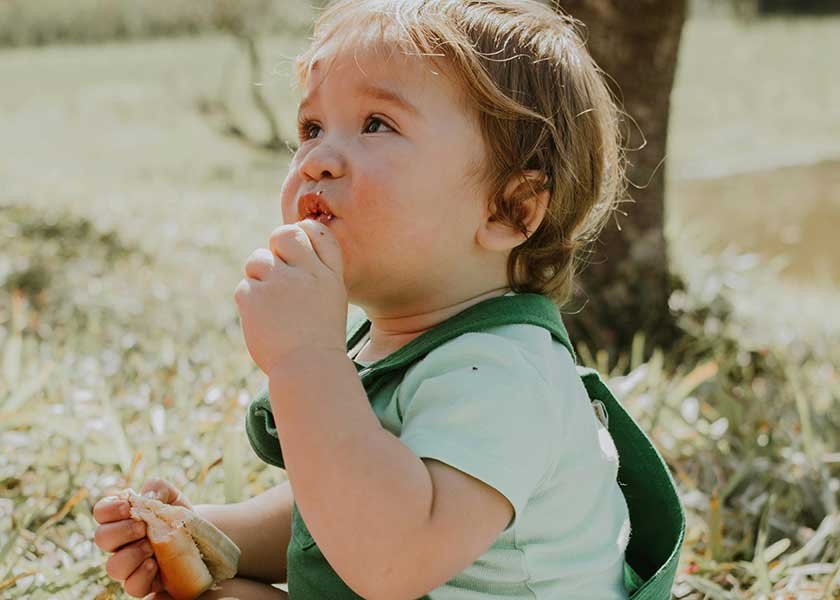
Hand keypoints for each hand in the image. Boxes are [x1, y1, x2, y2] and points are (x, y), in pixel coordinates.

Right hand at [93, 479, 192, 597]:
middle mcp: (119, 542)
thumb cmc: (176, 512)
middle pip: (101, 538)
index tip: (127, 506)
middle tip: (142, 527)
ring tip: (151, 546)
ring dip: (132, 554)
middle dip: (122, 531)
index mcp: (120, 517)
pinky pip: (132, 586)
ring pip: (113, 566)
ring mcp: (129, 564)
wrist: (196, 534)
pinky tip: (154, 564)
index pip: (101, 512)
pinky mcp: (142, 582)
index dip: (110, 509)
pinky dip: (141, 575)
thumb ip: (157, 488)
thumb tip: (149, 497)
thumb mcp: (170, 494)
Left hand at [234, 219, 347, 374]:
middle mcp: (305, 272)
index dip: (304, 233)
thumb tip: (286, 251)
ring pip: (258, 259)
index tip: (297, 250)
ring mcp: (278, 282)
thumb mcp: (331, 301)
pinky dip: (250, 303)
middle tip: (276, 270)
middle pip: (284, 234)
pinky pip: (244, 287)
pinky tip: (264, 321)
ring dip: (259, 276)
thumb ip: (315, 273)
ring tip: (270, 305)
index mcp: (328, 274)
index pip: (316, 233)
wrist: (308, 369)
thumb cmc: (320, 339)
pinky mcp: (253, 296)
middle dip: (276, 245)